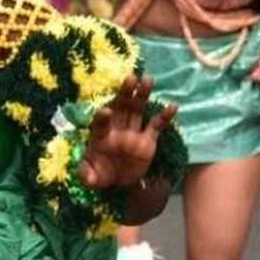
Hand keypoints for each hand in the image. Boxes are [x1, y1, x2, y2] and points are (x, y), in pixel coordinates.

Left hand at [80, 76, 176, 190]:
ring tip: (148, 79)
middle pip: (120, 108)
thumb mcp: (91, 177)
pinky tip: (172, 106)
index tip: (106, 111)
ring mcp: (133, 133)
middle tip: (131, 78)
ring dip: (142, 95)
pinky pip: (156, 126)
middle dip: (125, 94)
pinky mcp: (147, 140)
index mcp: (100, 136)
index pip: (100, 123)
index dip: (102, 117)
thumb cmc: (100, 175)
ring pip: (137, 110)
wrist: (119, 182)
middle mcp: (116, 129)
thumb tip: (89, 179)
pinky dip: (164, 117)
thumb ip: (87, 175)